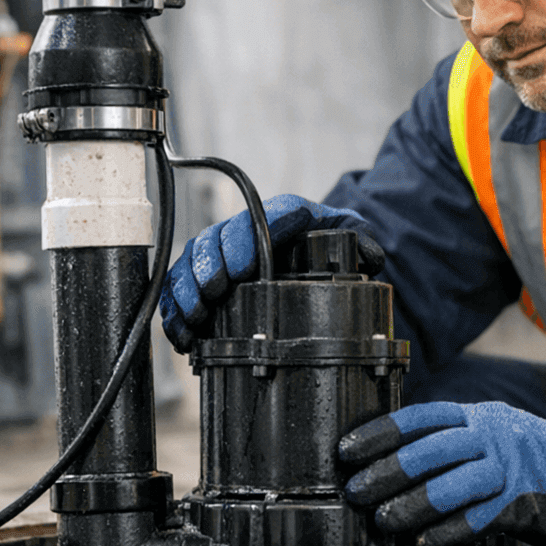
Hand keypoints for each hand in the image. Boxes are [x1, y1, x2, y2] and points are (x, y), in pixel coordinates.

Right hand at [159, 195, 383, 350]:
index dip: (247, 239)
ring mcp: (226, 246)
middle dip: (211, 264)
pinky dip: (176, 307)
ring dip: (188, 286)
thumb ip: (364, 244)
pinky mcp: (210, 270)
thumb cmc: (334, 242)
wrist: (318, 247)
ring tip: (196, 315)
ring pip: (194, 256)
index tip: (244, 268)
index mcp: (289, 213)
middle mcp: (251, 225)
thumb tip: (369, 258)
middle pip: (219, 235)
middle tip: (215, 292)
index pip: (266, 216)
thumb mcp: (354, 237)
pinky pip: (181, 282)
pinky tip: (182, 332)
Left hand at [339, 402, 545, 545]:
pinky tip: (425, 542)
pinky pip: (480, 518)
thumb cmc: (535, 461)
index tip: (347, 450)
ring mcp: (511, 468)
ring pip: (452, 484)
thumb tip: (395, 462)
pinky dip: (449, 531)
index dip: (380, 432)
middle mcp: (493, 435)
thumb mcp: (495, 435)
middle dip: (387, 471)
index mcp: (479, 416)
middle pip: (431, 449)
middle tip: (357, 491)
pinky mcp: (526, 503)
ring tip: (385, 521)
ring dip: (413, 504)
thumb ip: (455, 444)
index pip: (420, 417)